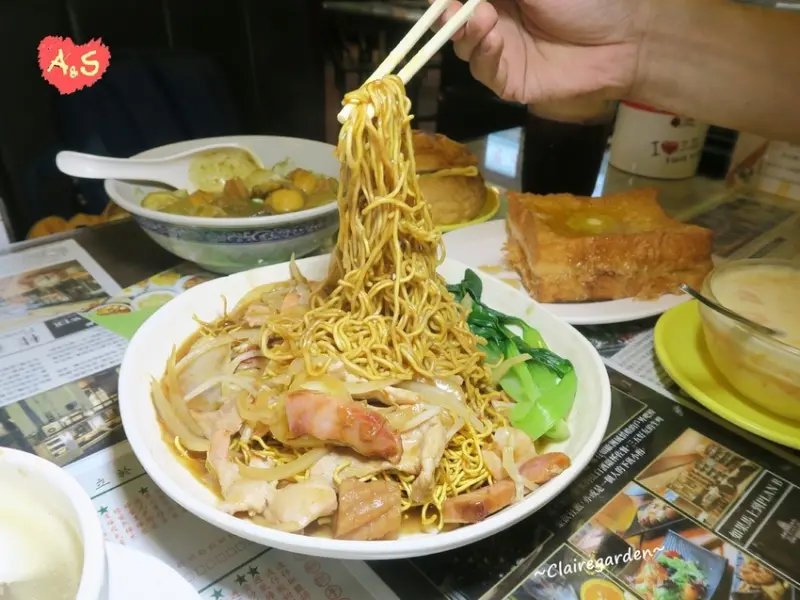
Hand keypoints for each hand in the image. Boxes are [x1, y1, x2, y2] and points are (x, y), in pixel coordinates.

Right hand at [438, 0, 651, 105]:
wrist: (622, 41)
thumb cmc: (586, 3)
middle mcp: (494, 23)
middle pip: (454, 21)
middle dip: (447, 14)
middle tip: (448, 8)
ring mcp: (499, 54)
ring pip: (464, 46)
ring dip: (465, 32)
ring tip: (482, 19)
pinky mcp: (508, 81)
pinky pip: (484, 71)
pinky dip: (484, 56)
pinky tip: (494, 41)